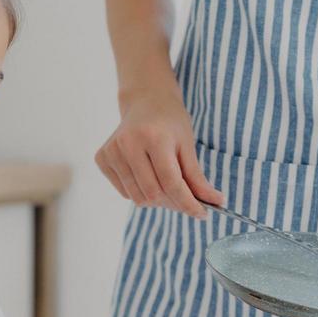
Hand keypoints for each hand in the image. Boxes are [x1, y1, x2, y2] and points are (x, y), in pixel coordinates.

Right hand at [95, 89, 224, 217]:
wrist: (145, 102)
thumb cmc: (170, 122)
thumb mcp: (187, 145)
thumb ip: (197, 177)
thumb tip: (216, 202)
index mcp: (153, 137)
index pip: (171, 182)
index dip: (189, 203)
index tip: (203, 214)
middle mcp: (128, 143)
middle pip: (154, 193)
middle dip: (173, 202)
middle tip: (186, 199)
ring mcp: (111, 151)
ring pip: (137, 198)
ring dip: (157, 200)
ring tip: (166, 185)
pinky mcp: (101, 158)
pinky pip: (125, 192)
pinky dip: (140, 192)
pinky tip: (147, 175)